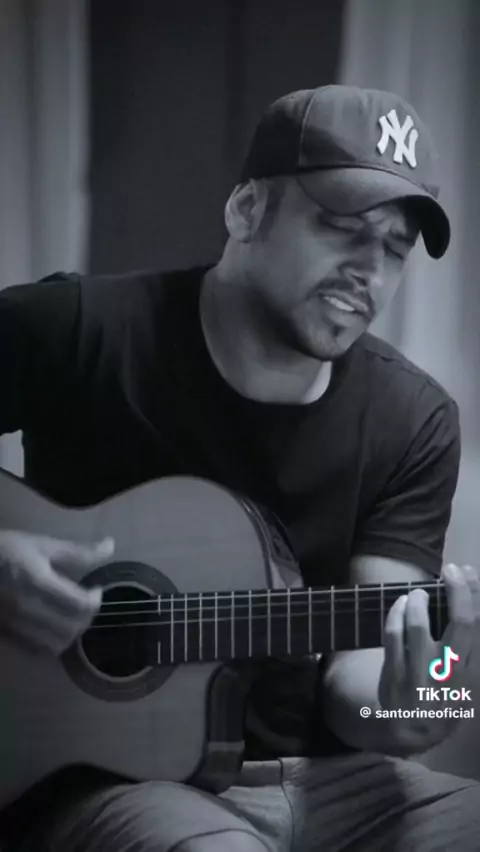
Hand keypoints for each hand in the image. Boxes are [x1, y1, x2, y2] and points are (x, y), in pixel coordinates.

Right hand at [0, 529, 113, 654]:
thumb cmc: (5, 550)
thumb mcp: (41, 545)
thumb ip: (77, 551)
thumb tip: (110, 546)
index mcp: (37, 582)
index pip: (79, 605)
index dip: (95, 600)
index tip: (96, 589)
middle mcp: (26, 608)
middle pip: (70, 628)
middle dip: (85, 618)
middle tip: (87, 603)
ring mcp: (14, 625)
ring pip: (55, 645)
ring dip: (70, 633)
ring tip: (71, 617)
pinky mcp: (6, 635)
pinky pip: (36, 650)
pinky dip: (51, 643)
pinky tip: (52, 627)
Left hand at [378, 562, 479, 751]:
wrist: (410, 732)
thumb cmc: (441, 699)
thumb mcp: (465, 683)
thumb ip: (469, 648)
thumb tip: (472, 600)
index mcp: (470, 672)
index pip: (477, 627)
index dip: (473, 595)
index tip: (468, 573)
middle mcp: (450, 674)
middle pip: (459, 623)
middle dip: (457, 590)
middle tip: (451, 570)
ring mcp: (421, 675)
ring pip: (420, 627)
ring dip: (418, 601)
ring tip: (417, 592)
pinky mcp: (394, 674)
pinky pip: (393, 636)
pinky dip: (396, 614)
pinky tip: (399, 604)